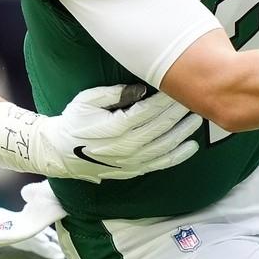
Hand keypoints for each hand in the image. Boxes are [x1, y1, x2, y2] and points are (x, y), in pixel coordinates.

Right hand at [0, 84, 201, 181]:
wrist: (60, 153)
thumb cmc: (74, 121)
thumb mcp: (87, 100)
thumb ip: (114, 93)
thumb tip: (141, 88)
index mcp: (116, 127)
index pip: (149, 111)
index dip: (167, 99)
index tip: (181, 87)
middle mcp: (126, 147)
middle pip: (161, 127)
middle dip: (180, 112)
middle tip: (196, 99)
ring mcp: (131, 161)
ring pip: (165, 146)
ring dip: (184, 132)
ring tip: (198, 119)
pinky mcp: (133, 170)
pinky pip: (160, 164)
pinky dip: (178, 156)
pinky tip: (191, 146)